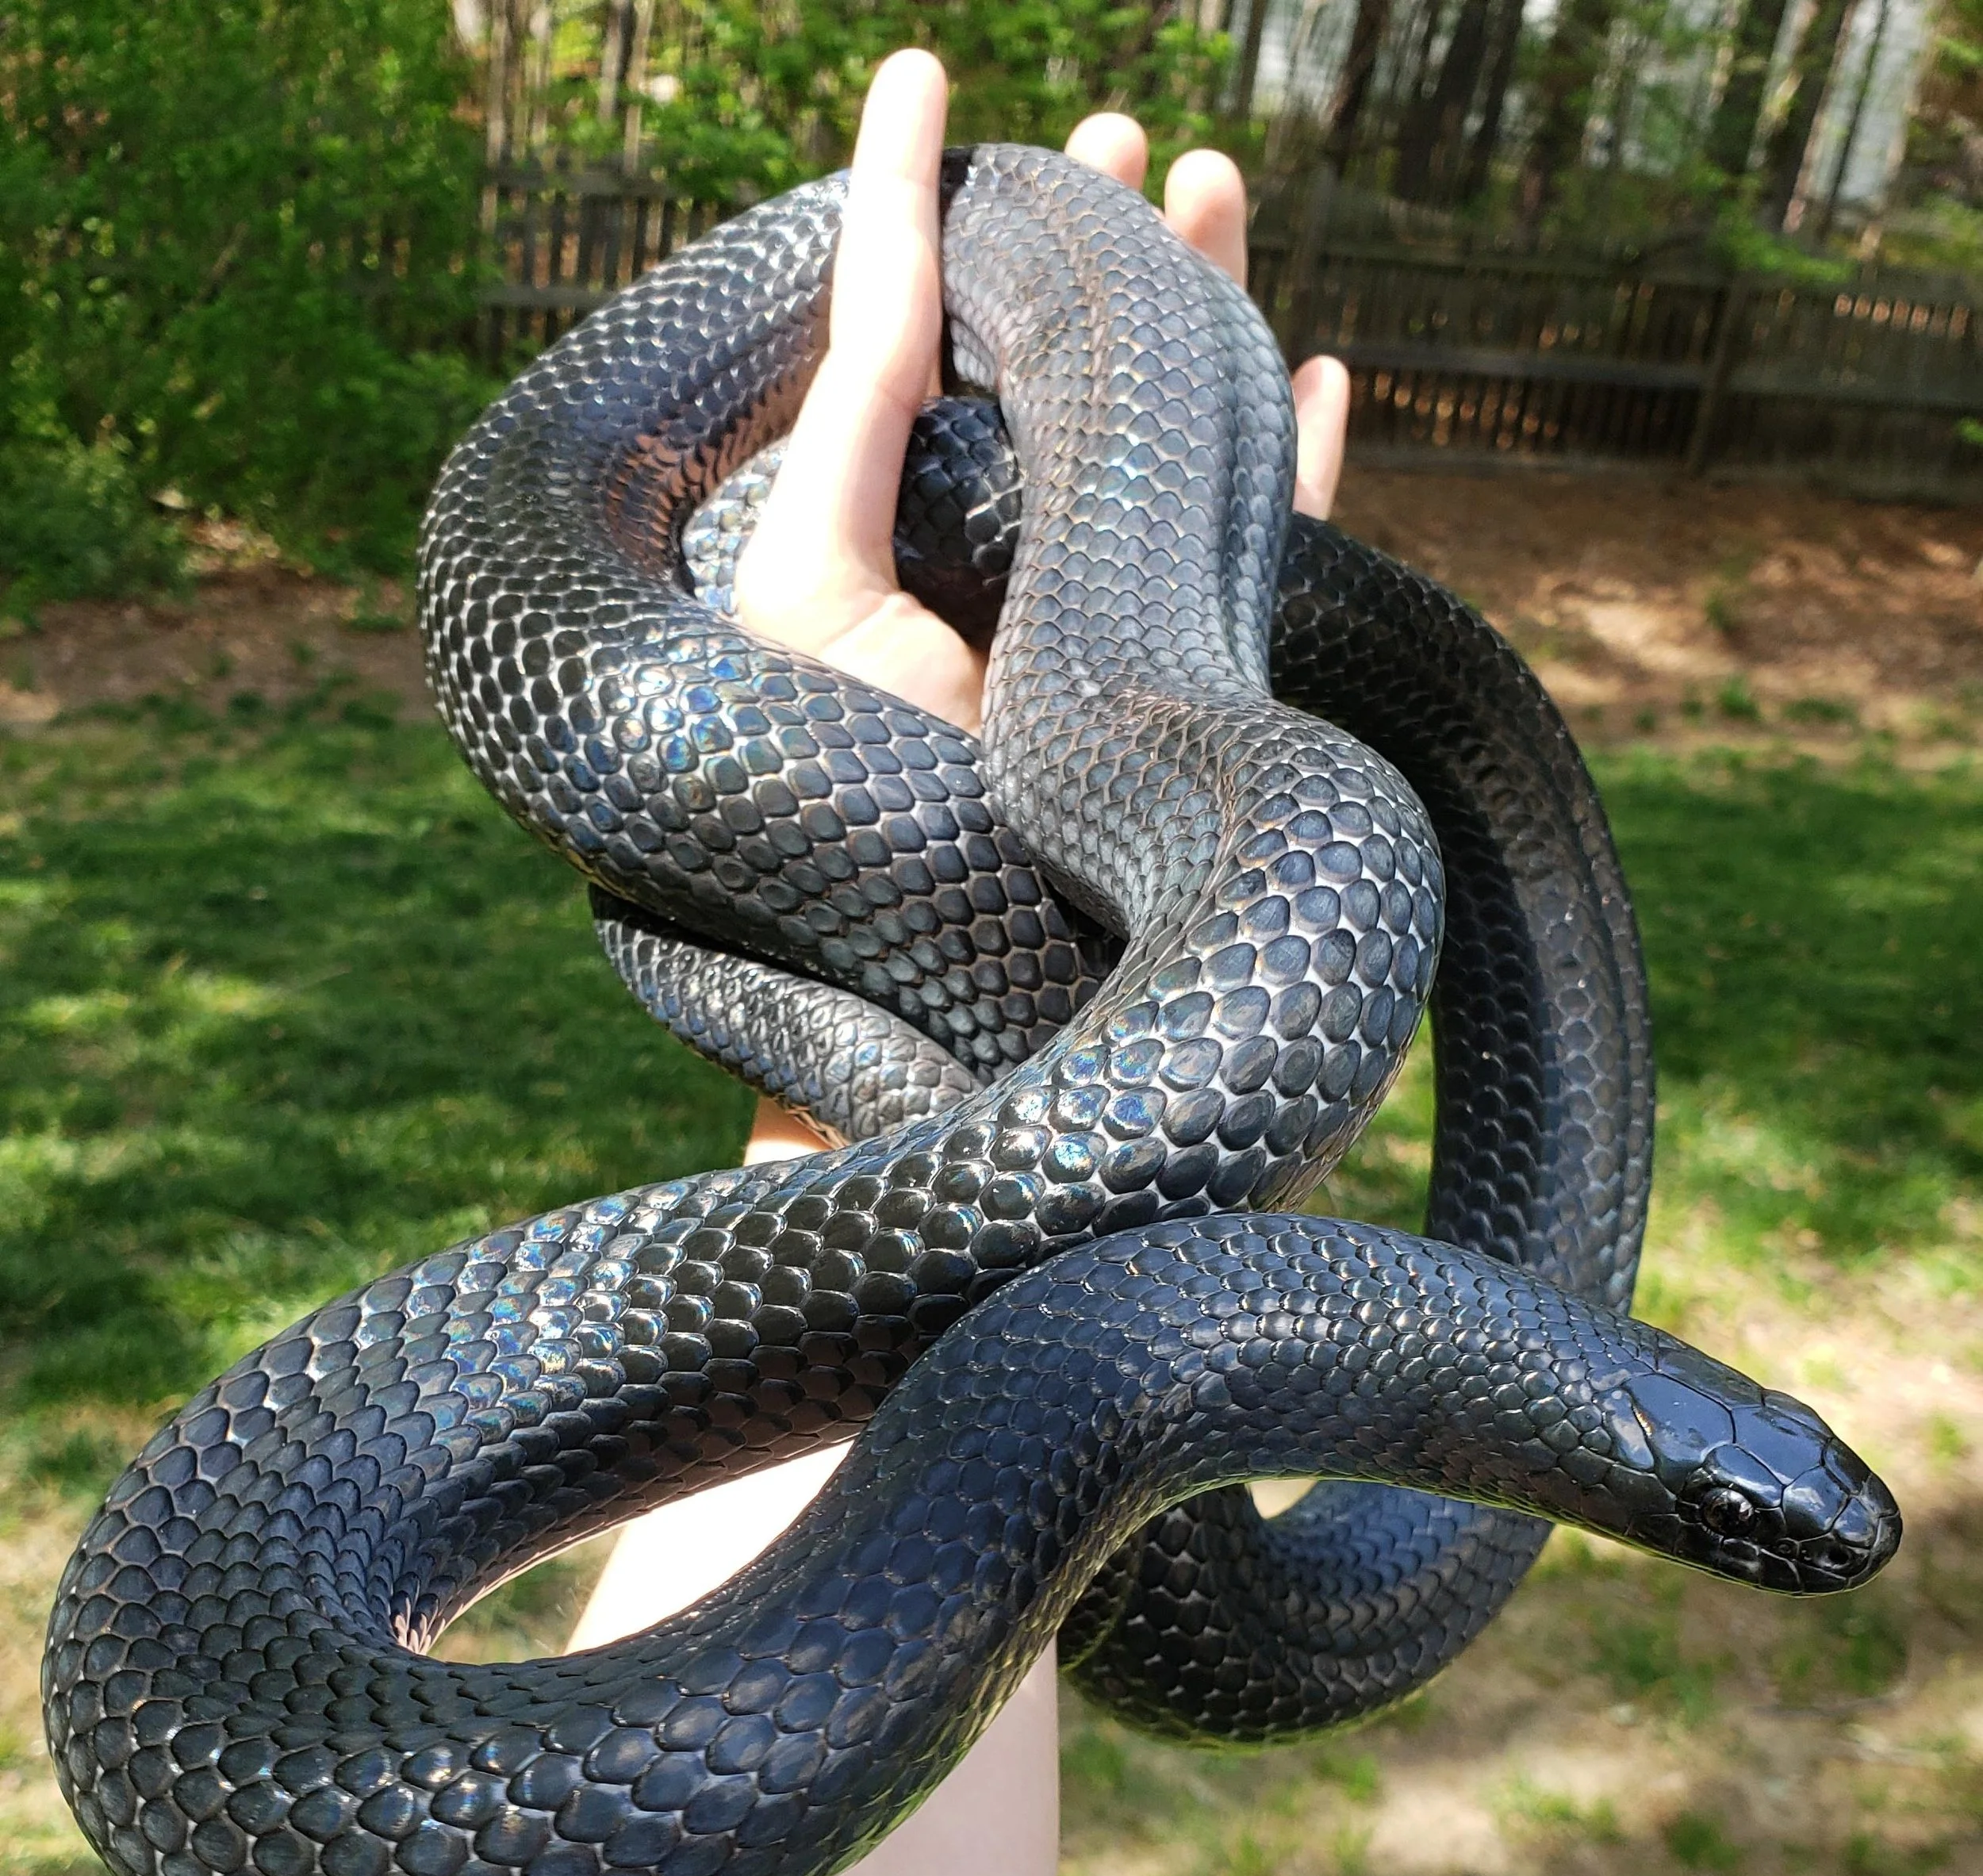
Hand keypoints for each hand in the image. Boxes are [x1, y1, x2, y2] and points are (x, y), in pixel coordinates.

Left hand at [735, 46, 1350, 742]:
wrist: (924, 952)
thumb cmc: (828, 772)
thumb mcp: (807, 577)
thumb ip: (850, 425)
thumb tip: (884, 253)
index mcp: (899, 520)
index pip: (916, 334)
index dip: (920, 204)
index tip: (928, 81)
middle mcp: (1004, 550)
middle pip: (1064, 368)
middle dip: (1101, 247)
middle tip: (1129, 140)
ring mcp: (1103, 609)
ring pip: (1170, 433)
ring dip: (1203, 313)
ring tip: (1217, 188)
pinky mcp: (1187, 671)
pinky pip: (1266, 553)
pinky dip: (1303, 469)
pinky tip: (1322, 379)